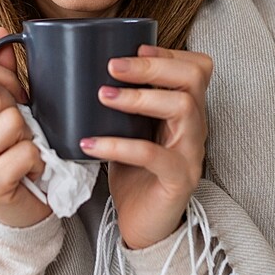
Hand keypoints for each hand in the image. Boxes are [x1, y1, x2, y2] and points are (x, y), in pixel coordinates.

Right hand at [0, 27, 51, 227]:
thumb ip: (0, 74)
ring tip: (25, 151)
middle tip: (19, 129)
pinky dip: (38, 160)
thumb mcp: (2, 114)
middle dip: (15, 106)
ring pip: (12, 121)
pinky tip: (31, 170)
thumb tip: (0, 30)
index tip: (15, 99)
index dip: (3, 78)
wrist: (15, 214)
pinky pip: (25, 152)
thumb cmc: (10, 157)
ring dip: (30, 136)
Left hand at [81, 45, 211, 249]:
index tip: (133, 48)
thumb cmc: (134, 174)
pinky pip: (153, 155)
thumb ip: (121, 102)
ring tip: (102, 96)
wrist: (144, 226)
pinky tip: (89, 144)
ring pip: (182, 108)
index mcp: (186, 110)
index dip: (168, 52)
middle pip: (193, 78)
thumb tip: (78, 70)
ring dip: (139, 96)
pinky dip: (118, 145)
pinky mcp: (178, 179)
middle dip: (153, 64)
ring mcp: (191, 153)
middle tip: (114, 66)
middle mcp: (195, 127)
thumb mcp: (129, 129)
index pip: (197, 67)